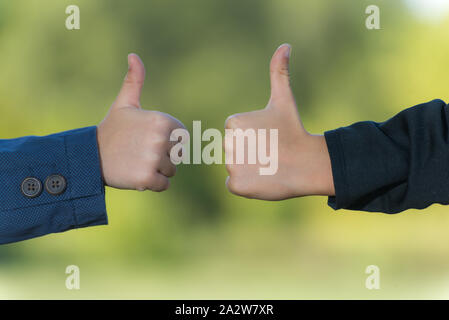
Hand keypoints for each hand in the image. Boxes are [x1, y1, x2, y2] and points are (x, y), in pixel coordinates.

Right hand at [97, 54, 184, 190]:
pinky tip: (136, 175)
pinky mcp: (147, 178)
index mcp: (162, 120)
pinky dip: (152, 184)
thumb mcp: (124, 103)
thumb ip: (135, 80)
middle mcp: (161, 139)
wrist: (90, 155)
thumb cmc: (112, 128)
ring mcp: (154, 159)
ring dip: (157, 171)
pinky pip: (163, 186)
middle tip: (140, 152)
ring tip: (136, 162)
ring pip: (171, 171)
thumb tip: (133, 55)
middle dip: (163, 157)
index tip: (147, 139)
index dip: (167, 141)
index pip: (182, 138)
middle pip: (178, 155)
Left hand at [224, 44, 334, 199]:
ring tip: (268, 165)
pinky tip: (263, 178)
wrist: (309, 164)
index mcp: (233, 123)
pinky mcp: (237, 185)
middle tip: (270, 152)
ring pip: (234, 167)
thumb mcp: (284, 99)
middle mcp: (228, 143)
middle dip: (250, 153)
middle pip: (233, 150)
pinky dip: (247, 185)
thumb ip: (279, 72)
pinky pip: (234, 185)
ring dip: (249, 168)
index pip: (234, 134)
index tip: (268, 137)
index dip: (252, 137)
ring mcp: (232, 166)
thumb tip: (285, 46)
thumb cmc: (293, 131)